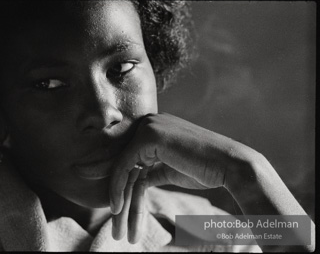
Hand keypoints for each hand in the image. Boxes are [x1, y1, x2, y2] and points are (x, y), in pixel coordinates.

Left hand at [109, 113, 257, 242]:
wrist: (229, 165)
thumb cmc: (205, 169)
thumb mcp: (171, 170)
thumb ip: (153, 170)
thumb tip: (139, 180)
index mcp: (156, 128)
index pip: (133, 159)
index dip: (125, 185)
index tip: (120, 209)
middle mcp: (149, 123)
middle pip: (126, 163)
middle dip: (120, 193)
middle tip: (116, 222)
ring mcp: (148, 127)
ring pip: (123, 166)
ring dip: (119, 196)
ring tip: (117, 223)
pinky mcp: (148, 136)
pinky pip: (124, 165)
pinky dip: (118, 188)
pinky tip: (117, 209)